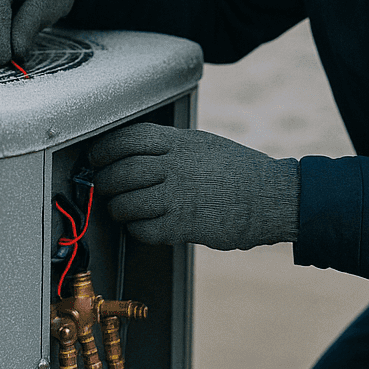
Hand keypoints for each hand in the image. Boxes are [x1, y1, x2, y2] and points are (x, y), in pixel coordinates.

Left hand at [88, 123, 298, 249]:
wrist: (271, 198)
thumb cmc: (240, 171)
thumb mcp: (204, 144)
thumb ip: (171, 146)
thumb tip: (137, 153)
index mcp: (180, 142)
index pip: (128, 139)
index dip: (105, 149)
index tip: (96, 158)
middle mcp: (176, 166)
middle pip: (121, 172)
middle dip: (105, 181)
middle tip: (104, 186)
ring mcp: (178, 196)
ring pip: (126, 203)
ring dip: (118, 208)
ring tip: (122, 209)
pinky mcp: (183, 226)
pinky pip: (144, 229)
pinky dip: (136, 229)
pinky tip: (143, 226)